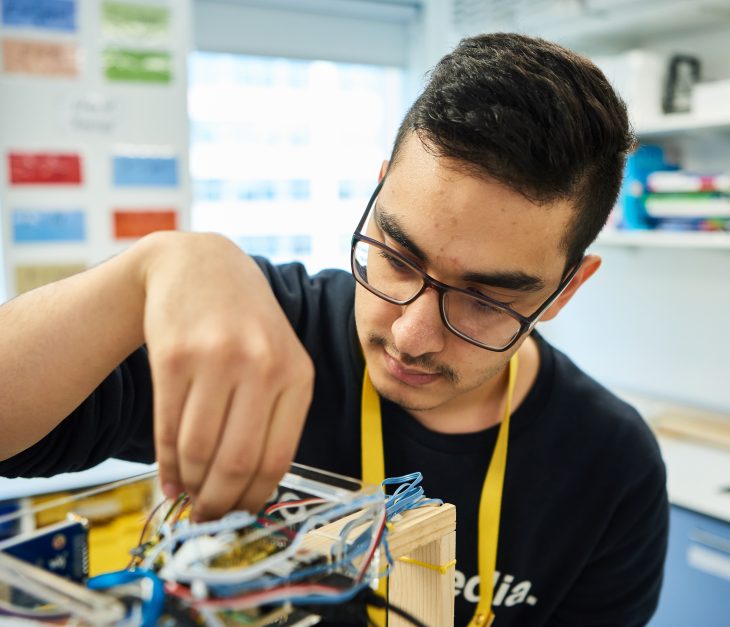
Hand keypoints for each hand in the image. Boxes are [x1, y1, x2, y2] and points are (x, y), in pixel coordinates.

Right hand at [140, 232, 313, 519]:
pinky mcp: (175, 355)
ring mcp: (217, 358)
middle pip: (238, 461)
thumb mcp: (278, 358)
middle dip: (218, 503)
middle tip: (206, 518)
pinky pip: (169, 427)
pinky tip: (167, 476)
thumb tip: (246, 492)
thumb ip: (271, 417)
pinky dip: (165, 463)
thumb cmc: (243, 324)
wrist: (199, 266)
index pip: (278, 458)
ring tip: (186, 494)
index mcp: (298, 374)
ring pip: (199, 450)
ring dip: (189, 485)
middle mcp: (263, 365)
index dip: (253, 499)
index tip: (238, 518)